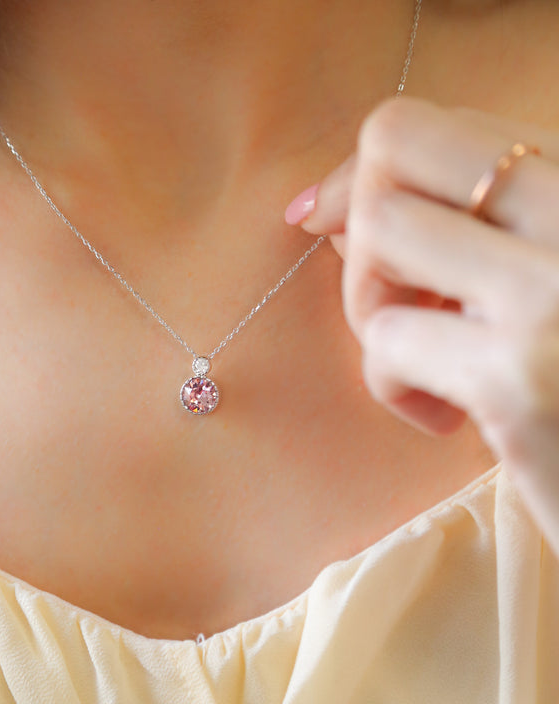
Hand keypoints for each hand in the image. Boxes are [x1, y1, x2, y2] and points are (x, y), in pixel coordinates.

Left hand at [286, 96, 558, 555]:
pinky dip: (390, 383)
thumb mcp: (539, 279)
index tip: (326, 220)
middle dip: (356, 214)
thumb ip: (462, 231)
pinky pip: (388, 341)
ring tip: (424, 361)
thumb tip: (329, 209)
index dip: (365, 172)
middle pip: (397, 139)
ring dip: (371, 304)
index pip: (443, 124)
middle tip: (386, 289)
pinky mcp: (520, 381)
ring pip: (381, 230)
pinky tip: (444, 419)